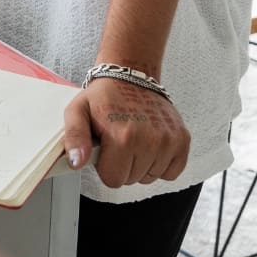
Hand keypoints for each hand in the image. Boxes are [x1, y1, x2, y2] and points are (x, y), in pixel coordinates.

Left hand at [63, 79, 189, 187]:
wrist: (131, 76)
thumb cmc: (104, 96)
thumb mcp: (78, 111)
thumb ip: (73, 138)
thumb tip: (76, 162)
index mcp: (122, 136)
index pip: (113, 179)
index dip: (105, 165)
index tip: (106, 145)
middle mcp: (149, 140)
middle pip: (131, 180)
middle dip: (122, 164)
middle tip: (118, 139)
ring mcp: (169, 141)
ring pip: (150, 178)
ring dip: (141, 164)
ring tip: (134, 138)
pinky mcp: (182, 140)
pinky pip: (171, 172)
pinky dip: (160, 163)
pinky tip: (150, 143)